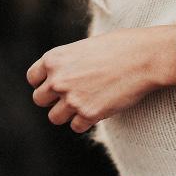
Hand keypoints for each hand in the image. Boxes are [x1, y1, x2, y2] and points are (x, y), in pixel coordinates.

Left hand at [26, 25, 175, 132]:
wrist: (142, 57)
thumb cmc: (118, 47)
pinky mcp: (89, 114)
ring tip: (84, 105)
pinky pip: (76, 127)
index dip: (43, 83)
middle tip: (71, 97)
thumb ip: (66, 64)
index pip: (33, 79)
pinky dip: (85, 122)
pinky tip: (97, 111)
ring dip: (67, 114)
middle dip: (53, 100)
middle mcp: (57, 80)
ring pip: (55, 117)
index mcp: (53, 59)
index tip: (56, 85)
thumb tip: (58, 78)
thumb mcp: (82, 48)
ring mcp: (72, 98)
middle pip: (39, 100)